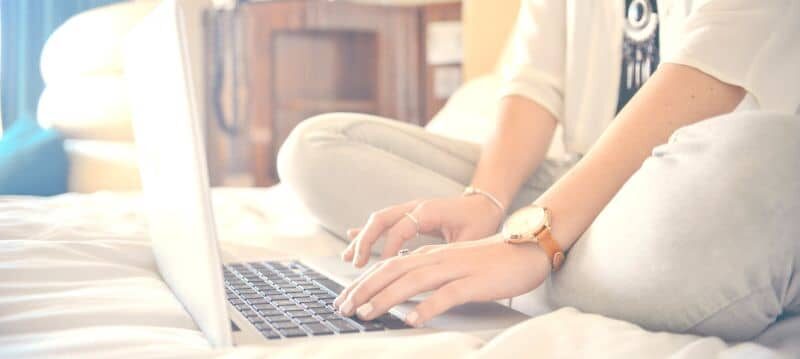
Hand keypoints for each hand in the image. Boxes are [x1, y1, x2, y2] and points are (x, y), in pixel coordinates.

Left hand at [333, 235, 550, 326]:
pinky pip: (447, 295)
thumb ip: (429, 273)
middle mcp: (438, 259)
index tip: (344, 299)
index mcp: (431, 255)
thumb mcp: (453, 264)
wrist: (527, 249)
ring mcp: (455, 269)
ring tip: (366, 314)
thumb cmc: (490, 261)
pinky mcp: (474, 282)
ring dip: (386, 298)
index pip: (388, 266)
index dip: (363, 283)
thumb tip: (403, 292)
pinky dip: (427, 307)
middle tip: (343, 308)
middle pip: (392, 271)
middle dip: (364, 290)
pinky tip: (412, 320)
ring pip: (412, 281)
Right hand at [343, 195, 504, 267]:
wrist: (485, 203)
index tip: (384, 267)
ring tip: (349, 258)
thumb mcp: (469, 239)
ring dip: (363, 238)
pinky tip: (352, 238)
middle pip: (381, 219)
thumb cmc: (480, 221)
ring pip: (379, 220)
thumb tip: (432, 272)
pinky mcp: (410, 215)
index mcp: (429, 211)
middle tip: (356, 264)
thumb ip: (449, 252)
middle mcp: (416, 207)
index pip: (401, 229)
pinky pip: (384, 222)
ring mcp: (410, 209)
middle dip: (366, 241)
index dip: (390, 248)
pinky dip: (368, 232)